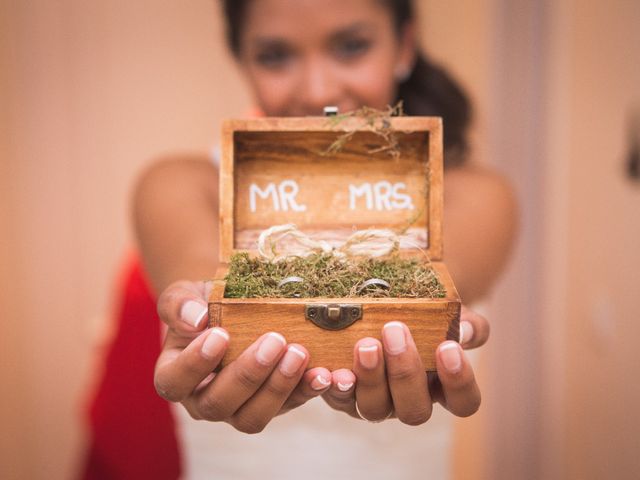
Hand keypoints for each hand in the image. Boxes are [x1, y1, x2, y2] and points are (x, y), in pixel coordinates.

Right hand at [153, 280, 331, 432]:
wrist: (232, 306)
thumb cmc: (203, 303)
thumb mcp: (185, 294)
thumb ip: (180, 304)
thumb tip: (196, 319)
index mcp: (175, 374)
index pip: (174, 382)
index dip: (195, 364)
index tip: (220, 335)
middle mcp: (203, 399)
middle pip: (218, 405)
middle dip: (248, 374)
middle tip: (273, 340)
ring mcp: (238, 407)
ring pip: (252, 417)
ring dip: (278, 387)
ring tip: (298, 353)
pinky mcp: (273, 404)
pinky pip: (289, 407)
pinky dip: (307, 390)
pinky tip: (322, 373)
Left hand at [322, 306, 489, 423]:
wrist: (380, 303)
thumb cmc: (420, 313)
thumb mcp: (444, 312)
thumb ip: (460, 322)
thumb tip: (463, 330)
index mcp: (442, 387)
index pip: (463, 402)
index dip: (459, 382)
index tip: (447, 346)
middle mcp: (409, 402)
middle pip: (415, 410)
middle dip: (405, 373)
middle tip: (395, 331)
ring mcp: (376, 403)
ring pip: (375, 409)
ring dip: (370, 378)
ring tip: (365, 345)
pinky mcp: (343, 397)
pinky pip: (337, 399)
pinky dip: (332, 386)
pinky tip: (329, 370)